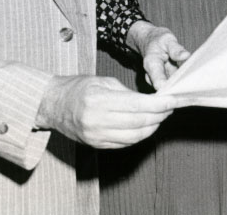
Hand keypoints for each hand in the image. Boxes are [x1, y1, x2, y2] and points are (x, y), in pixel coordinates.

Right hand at [34, 74, 182, 148]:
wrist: (53, 105)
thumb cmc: (77, 87)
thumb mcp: (102, 81)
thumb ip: (126, 92)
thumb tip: (150, 102)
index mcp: (98, 100)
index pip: (137, 105)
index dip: (158, 104)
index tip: (172, 100)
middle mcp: (97, 121)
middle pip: (139, 123)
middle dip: (159, 115)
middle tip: (171, 107)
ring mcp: (96, 136)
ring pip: (135, 136)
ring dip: (153, 127)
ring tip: (161, 116)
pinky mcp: (97, 146)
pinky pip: (126, 144)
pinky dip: (140, 136)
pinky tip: (147, 126)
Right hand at [127, 21, 190, 89]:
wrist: (150, 40)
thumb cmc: (158, 39)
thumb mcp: (167, 39)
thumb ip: (175, 48)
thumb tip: (186, 56)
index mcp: (151, 65)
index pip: (159, 83)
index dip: (171, 90)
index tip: (185, 88)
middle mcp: (152, 76)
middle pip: (166, 90)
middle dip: (180, 90)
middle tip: (194, 86)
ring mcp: (159, 80)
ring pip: (172, 90)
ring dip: (182, 88)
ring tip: (195, 84)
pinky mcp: (166, 82)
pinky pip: (175, 86)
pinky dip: (183, 85)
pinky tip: (192, 82)